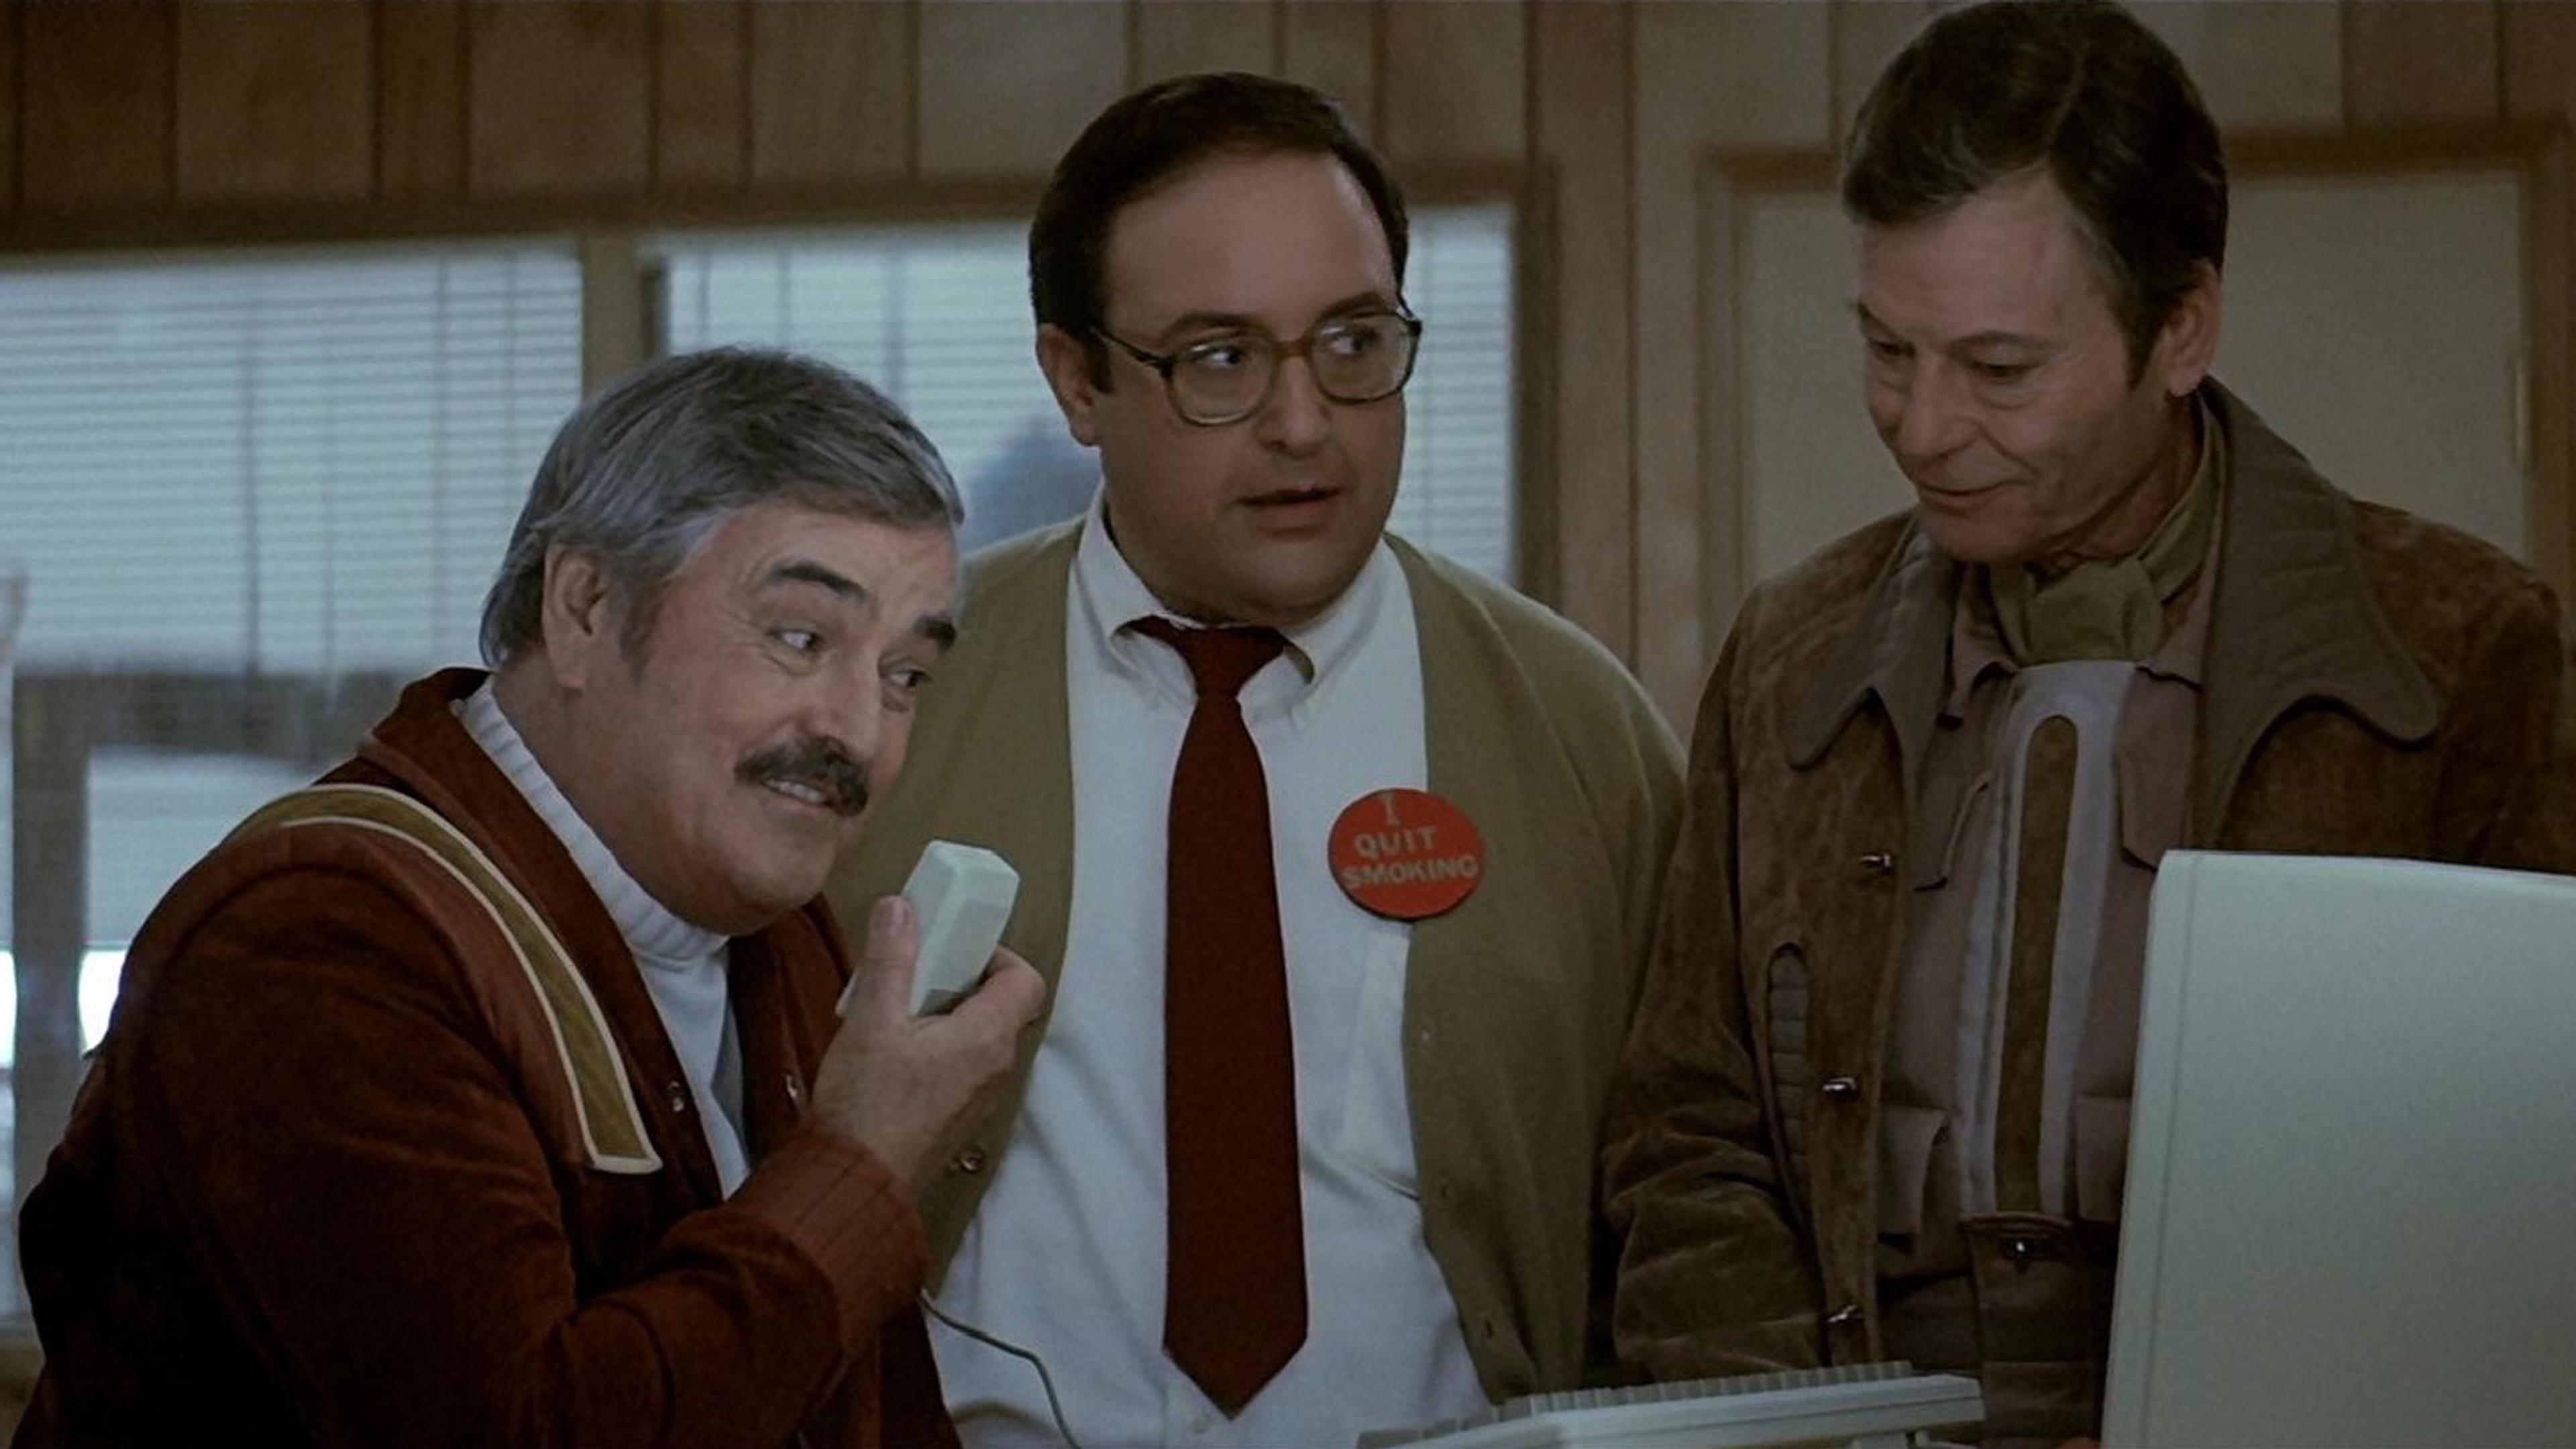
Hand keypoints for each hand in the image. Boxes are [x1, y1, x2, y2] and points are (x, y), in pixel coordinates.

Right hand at [806, 895, 1046, 1195]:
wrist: (855, 1182)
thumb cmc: (866, 1102)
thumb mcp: (871, 1019)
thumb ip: (890, 959)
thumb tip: (902, 907)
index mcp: (987, 1037)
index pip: (1026, 980)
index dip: (997, 955)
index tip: (953, 949)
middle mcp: (997, 1068)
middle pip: (1004, 1006)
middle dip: (965, 981)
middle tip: (919, 974)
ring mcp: (981, 1098)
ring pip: (982, 1038)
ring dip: (951, 1015)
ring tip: (900, 1010)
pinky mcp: (959, 1117)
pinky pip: (965, 1066)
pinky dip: (942, 1046)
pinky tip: (894, 1051)